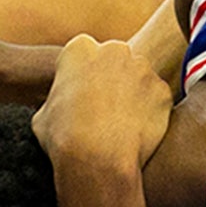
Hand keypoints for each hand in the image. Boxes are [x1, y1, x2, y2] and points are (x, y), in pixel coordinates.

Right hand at [32, 35, 171, 169]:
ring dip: (133, 95)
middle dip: (112, 79)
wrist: (97, 158)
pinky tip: (137, 132)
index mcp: (80, 48)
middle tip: (105, 110)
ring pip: (139, 78)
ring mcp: (142, 68)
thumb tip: (61, 106)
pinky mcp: (162, 90)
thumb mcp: (43, 114)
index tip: (82, 97)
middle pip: (115, 61)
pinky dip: (151, 112)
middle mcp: (114, 50)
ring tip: (121, 125)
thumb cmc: (63, 137)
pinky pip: (156, 99)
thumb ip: (58, 99)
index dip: (82, 77)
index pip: (84, 55)